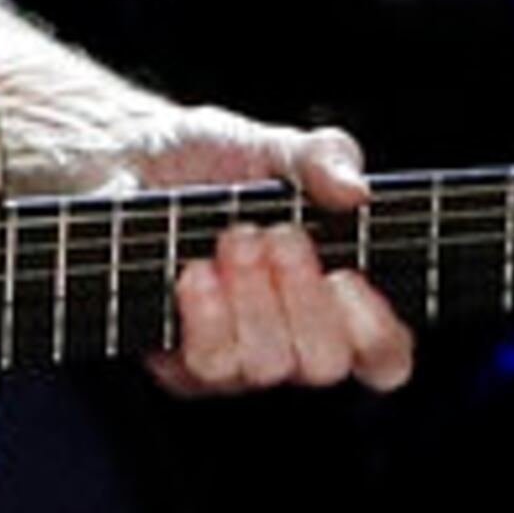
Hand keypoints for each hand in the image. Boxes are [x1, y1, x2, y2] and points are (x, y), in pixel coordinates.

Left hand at [125, 113, 413, 396]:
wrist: (128, 165)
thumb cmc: (211, 163)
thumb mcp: (273, 146)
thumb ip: (325, 158)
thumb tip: (356, 191)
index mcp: (335, 301)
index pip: (384, 356)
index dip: (376, 332)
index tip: (348, 277)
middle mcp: (292, 342)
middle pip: (324, 365)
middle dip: (304, 297)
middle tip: (279, 236)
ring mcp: (238, 362)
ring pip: (267, 366)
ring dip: (253, 297)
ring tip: (234, 238)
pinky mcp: (181, 366)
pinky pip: (210, 365)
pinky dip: (207, 313)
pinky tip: (196, 270)